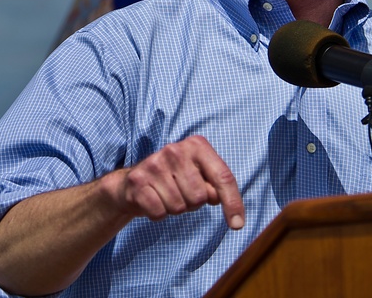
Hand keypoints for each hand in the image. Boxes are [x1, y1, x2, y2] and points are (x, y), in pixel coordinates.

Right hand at [117, 135, 243, 228]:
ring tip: (166, 196)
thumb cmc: (175, 180)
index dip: (233, 203)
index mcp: (196, 145)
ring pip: (179, 207)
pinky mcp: (137, 181)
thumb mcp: (200, 177)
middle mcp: (174, 150)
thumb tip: (217, 198)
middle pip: (200, 197)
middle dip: (193, 203)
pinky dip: (158, 214)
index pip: (223, 177)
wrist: (133, 182)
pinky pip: (159, 213)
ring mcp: (153, 164)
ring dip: (175, 209)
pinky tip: (153, 201)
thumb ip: (215, 186)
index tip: (237, 225)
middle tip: (181, 194)